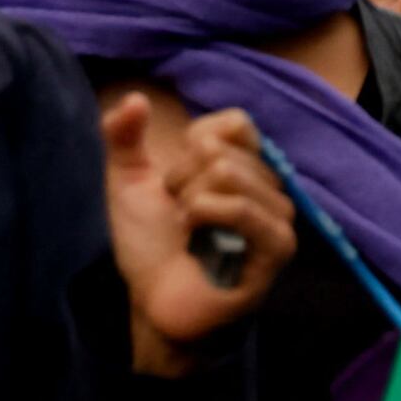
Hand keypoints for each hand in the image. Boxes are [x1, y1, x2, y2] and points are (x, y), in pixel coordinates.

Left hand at [103, 94, 294, 372]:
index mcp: (243, 168)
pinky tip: (198, 240)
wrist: (153, 303)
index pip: (236, 123)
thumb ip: (122, 137)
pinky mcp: (278, 247)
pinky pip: (243, 209)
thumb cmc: (149, 248)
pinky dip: (207, 218)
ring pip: (229, 174)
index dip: (194, 146)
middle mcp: (268, 189)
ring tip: (191, 232)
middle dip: (183, 181)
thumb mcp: (126, 184)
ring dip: (191, 204)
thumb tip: (133, 98)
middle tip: (181, 216)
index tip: (177, 182)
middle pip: (222, 151)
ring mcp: (278, 219)